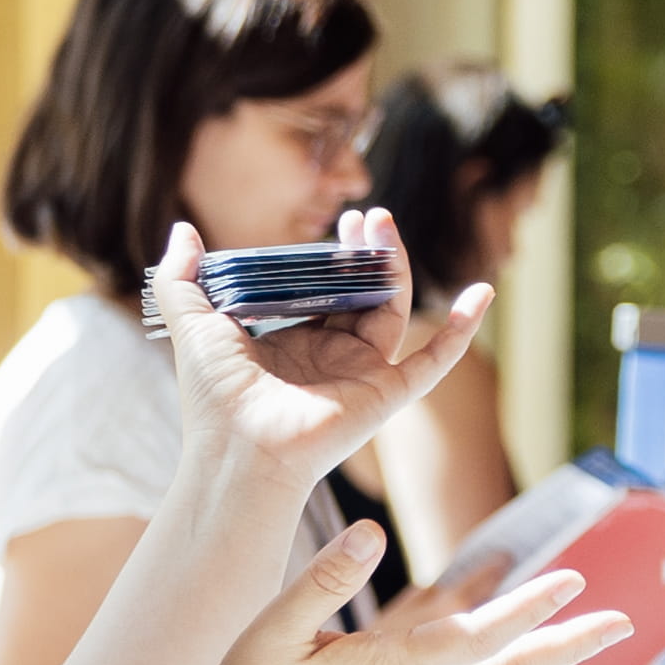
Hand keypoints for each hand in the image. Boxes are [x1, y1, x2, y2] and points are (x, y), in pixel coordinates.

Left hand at [152, 216, 483, 496]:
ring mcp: (364, 374)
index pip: (324, 290)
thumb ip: (181, 278)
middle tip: (364, 215)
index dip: (334, 256)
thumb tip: (183, 231)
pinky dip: (463, 330)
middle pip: (363, 293)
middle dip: (368, 252)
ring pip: (394, 310)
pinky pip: (436, 361)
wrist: (238, 449)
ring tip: (383, 224)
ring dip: (398, 267)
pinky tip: (483, 294)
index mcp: (293, 342)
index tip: (338, 222)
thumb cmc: (213, 397)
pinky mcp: (387, 393)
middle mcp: (332, 356)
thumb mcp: (191, 323)